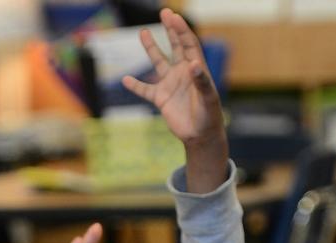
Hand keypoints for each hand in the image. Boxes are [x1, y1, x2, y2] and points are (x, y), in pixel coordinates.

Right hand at [121, 8, 223, 148]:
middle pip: (175, 46)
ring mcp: (170, 85)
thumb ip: (202, 81)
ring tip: (142, 32)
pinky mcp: (161, 98)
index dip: (181, 30)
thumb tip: (194, 64)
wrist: (200, 136)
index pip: (188, 44)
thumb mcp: (208, 99)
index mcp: (196, 69)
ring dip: (151, 48)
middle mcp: (182, 73)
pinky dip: (135, 85)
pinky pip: (145, 89)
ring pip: (158, 63)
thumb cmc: (209, 116)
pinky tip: (126, 80)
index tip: (173, 16)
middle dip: (170, 30)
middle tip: (164, 13)